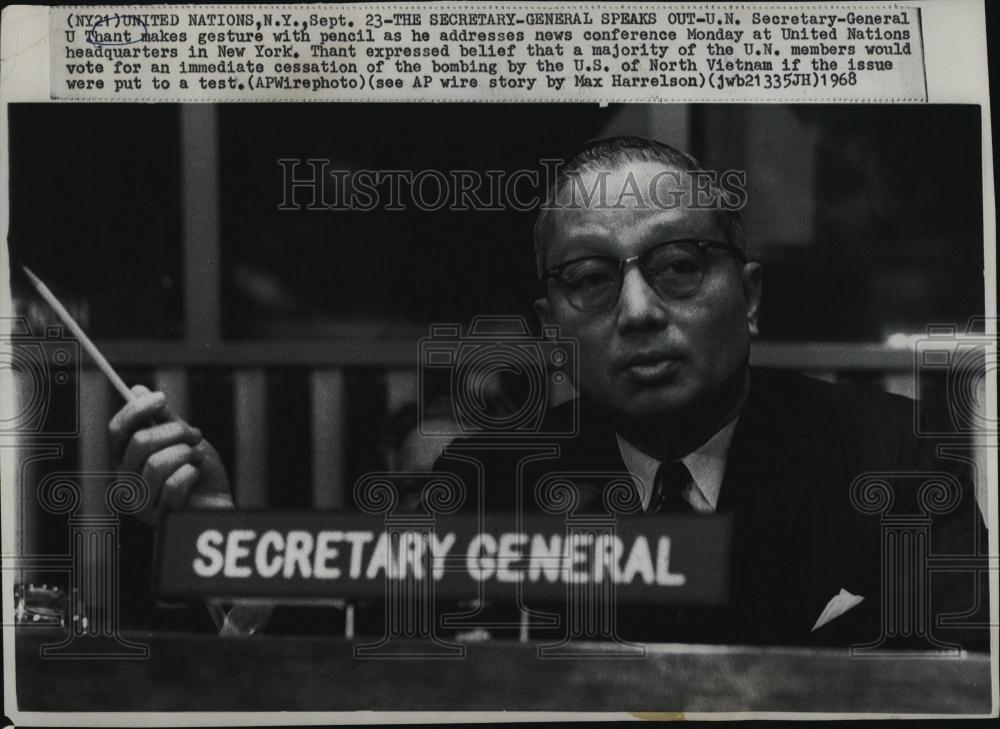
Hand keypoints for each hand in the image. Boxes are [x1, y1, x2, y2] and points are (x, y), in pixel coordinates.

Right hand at [109, 385, 233, 523]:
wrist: (220, 504)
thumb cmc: (200, 472)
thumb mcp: (184, 439)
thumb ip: (162, 419)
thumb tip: (135, 390)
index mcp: (127, 459)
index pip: (116, 431)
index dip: (135, 410)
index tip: (161, 397)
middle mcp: (126, 481)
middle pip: (139, 442)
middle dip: (175, 432)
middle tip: (195, 435)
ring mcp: (139, 502)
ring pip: (157, 462)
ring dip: (186, 455)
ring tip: (196, 459)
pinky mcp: (157, 518)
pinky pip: (173, 484)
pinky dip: (191, 474)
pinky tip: (196, 478)